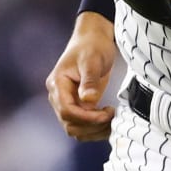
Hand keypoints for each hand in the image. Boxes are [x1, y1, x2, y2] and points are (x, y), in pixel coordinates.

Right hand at [44, 12, 117, 140]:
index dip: (86, 117)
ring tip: (112, 121)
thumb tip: (88, 101)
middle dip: (91, 125)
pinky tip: (108, 122)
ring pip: (74, 129)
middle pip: (69, 123)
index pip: (66, 110)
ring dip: (93, 131)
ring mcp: (66, 101)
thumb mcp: (92, 60)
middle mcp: (58, 96)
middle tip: (111, 116)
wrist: (94, 39)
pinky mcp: (77, 105)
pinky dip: (94, 129)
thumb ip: (90, 80)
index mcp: (58, 84)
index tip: (105, 114)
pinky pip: (81, 126)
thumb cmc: (92, 46)